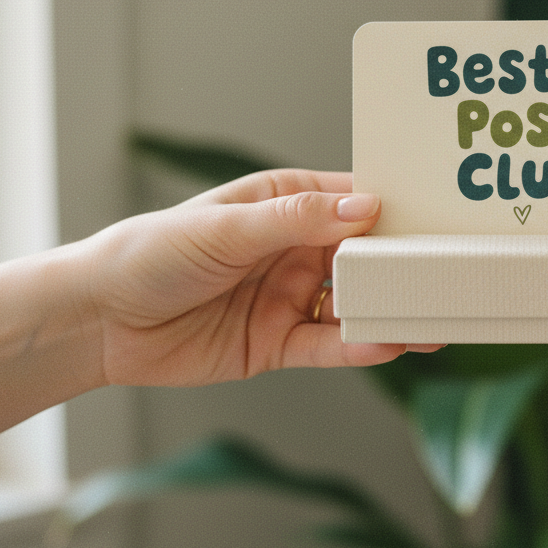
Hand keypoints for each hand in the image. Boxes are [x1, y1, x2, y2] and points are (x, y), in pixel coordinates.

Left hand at [79, 169, 426, 386]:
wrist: (98, 321)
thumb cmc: (151, 254)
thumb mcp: (225, 228)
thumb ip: (296, 220)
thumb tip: (366, 206)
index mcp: (286, 204)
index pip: (356, 202)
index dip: (399, 210)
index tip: (443, 220)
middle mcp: (295, 249)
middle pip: (366, 257)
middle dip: (405, 268)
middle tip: (450, 277)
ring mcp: (289, 298)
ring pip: (355, 305)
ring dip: (392, 311)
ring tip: (435, 319)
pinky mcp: (278, 344)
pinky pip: (329, 346)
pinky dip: (360, 346)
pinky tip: (389, 343)